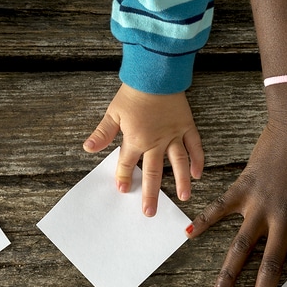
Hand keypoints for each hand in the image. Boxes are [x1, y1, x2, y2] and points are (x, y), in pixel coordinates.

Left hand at [84, 85, 205, 216]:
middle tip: (150, 212)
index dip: (124, 178)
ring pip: (178, 164)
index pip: (127, 164)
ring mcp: (173, 136)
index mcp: (136, 140)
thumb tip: (88, 148)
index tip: (123, 190)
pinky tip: (198, 174)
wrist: (155, 74)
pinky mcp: (186, 127)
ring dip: (181, 182)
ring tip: (183, 198)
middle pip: (153, 173)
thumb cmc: (133, 92)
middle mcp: (156, 143)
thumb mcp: (113, 113)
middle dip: (151, 194)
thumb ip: (102, 134)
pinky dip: (198, 160)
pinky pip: (194, 147)